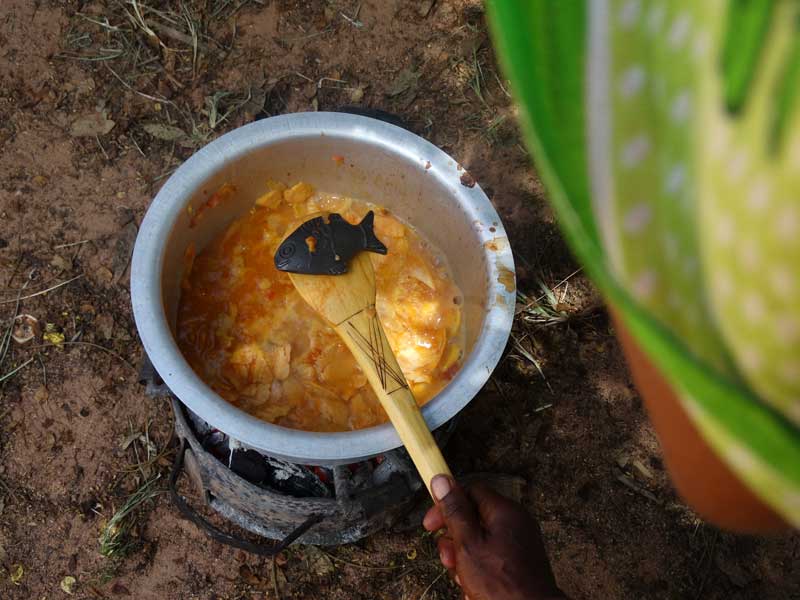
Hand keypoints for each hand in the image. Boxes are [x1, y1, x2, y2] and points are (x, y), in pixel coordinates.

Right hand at [423, 475, 563, 599]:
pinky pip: (492, 556)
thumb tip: (441, 480)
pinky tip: (474, 586)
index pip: (471, 491)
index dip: (447, 505)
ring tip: (462, 578)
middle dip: (454, 538)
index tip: (432, 524)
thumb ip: (455, 511)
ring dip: (464, 557)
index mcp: (505, 511)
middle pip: (475, 517)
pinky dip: (479, 568)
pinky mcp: (520, 561)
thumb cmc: (501, 584)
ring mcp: (519, 543)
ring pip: (481, 540)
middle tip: (447, 558)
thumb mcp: (468, 544)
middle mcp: (516, 522)